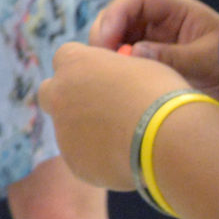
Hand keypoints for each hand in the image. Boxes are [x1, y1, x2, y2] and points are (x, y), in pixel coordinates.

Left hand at [38, 42, 190, 189]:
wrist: (168, 139)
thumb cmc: (160, 95)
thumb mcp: (140, 68)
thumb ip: (114, 72)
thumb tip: (112, 81)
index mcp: (74, 64)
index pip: (65, 57)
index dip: (83, 67)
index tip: (101, 77)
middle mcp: (59, 95)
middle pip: (51, 92)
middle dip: (67, 98)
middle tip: (97, 107)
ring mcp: (63, 130)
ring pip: (67, 128)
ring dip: (85, 130)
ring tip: (125, 137)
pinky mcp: (74, 161)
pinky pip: (81, 157)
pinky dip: (97, 157)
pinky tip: (126, 156)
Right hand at [90, 0, 218, 96]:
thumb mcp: (209, 62)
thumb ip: (173, 57)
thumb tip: (132, 53)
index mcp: (177, 11)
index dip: (116, 14)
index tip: (107, 41)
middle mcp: (159, 23)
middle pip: (118, 17)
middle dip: (105, 35)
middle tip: (102, 63)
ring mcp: (152, 43)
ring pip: (115, 40)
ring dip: (107, 54)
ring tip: (108, 76)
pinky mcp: (148, 64)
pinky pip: (122, 60)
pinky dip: (114, 69)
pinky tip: (115, 84)